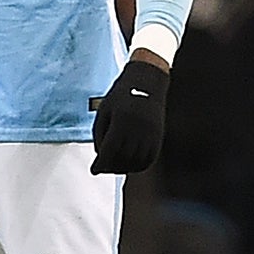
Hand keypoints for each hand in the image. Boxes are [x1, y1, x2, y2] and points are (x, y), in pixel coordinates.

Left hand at [90, 55, 169, 174]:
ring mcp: (150, 134)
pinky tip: (130, 164)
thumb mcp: (104, 111)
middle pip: (123, 158)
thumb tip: (100, 156)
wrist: (147, 83)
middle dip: (111, 167)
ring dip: (124, 168)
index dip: (100, 163)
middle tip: (103, 168)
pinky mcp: (159, 137)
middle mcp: (138, 129)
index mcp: (121, 121)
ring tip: (115, 166)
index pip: (110, 150)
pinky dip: (138, 165)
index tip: (94, 170)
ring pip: (136, 161)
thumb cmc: (121, 97)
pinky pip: (149, 159)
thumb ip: (100, 134)